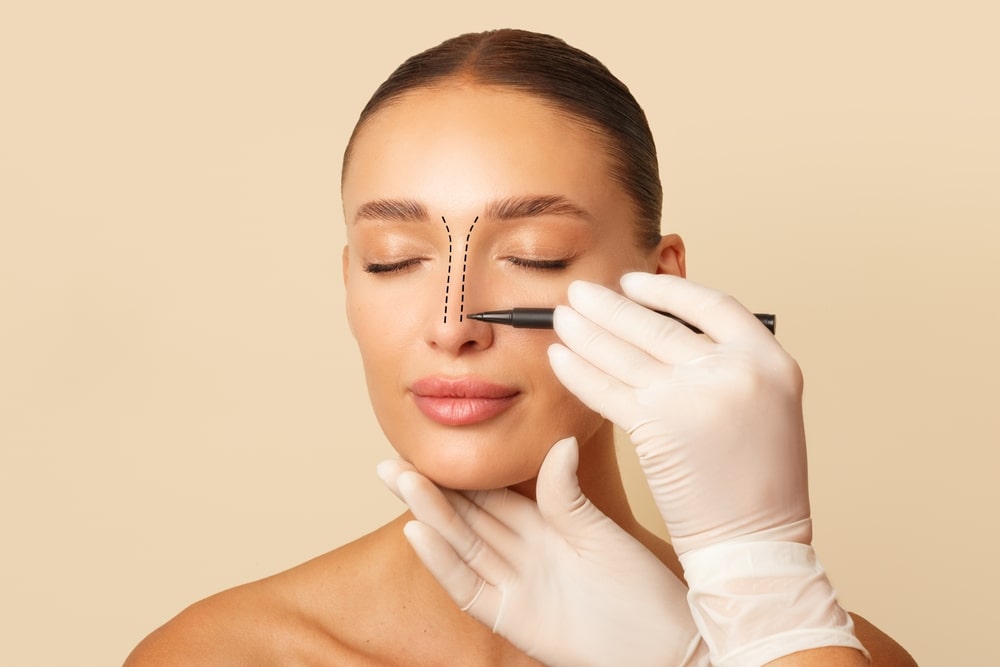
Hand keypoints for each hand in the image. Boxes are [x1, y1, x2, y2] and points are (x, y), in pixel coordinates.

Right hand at [378, 437, 707, 666]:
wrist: (661, 644)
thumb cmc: (641, 588)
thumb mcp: (599, 532)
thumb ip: (567, 493)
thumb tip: (559, 441)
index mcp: (544, 525)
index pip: (490, 494)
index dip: (458, 473)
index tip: (426, 445)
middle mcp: (522, 553)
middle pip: (465, 516)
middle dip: (427, 489)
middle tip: (387, 461)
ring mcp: (514, 585)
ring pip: (461, 544)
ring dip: (428, 515)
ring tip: (397, 481)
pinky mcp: (511, 617)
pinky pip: (469, 587)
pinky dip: (442, 562)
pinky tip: (417, 533)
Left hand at [548, 273, 809, 554]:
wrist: (755, 544)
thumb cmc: (760, 484)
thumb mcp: (765, 408)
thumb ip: (726, 367)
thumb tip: (667, 333)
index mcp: (769, 360)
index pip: (711, 304)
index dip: (666, 289)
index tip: (632, 283)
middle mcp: (734, 369)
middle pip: (657, 323)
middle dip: (609, 306)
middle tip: (578, 292)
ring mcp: (694, 395)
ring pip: (625, 352)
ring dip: (585, 330)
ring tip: (560, 316)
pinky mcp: (656, 424)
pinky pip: (606, 387)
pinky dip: (578, 371)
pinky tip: (558, 358)